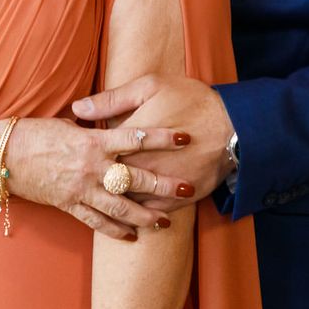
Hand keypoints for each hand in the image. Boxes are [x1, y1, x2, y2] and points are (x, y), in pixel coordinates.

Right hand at [4, 118, 194, 240]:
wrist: (3, 156)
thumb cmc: (35, 133)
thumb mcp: (69, 125)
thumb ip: (95, 128)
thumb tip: (114, 124)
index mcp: (93, 142)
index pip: (136, 138)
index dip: (162, 137)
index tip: (185, 137)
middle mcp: (92, 168)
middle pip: (135, 179)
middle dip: (163, 186)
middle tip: (187, 189)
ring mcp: (81, 190)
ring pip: (120, 207)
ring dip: (145, 216)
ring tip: (165, 222)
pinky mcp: (69, 205)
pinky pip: (96, 221)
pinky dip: (114, 230)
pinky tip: (131, 236)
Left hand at [72, 74, 233, 202]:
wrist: (234, 126)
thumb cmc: (192, 100)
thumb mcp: (150, 87)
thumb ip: (112, 99)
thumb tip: (78, 107)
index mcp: (128, 141)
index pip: (96, 154)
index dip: (84, 155)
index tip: (75, 155)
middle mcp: (140, 168)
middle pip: (107, 183)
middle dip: (91, 185)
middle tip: (75, 185)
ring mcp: (160, 187)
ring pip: (128, 204)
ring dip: (113, 208)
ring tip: (96, 208)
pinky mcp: (179, 199)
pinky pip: (153, 213)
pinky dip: (141, 217)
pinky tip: (131, 222)